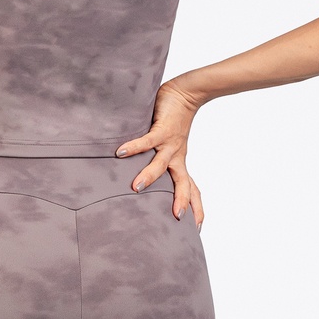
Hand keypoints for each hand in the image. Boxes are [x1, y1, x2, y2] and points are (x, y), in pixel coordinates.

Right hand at [114, 79, 205, 230]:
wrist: (186, 93)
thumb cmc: (175, 116)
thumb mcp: (171, 142)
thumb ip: (159, 155)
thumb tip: (139, 167)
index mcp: (180, 161)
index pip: (191, 188)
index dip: (196, 207)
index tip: (198, 226)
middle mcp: (177, 156)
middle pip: (183, 183)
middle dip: (181, 201)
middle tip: (177, 218)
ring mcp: (170, 143)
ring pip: (161, 164)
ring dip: (149, 176)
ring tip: (135, 188)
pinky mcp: (162, 129)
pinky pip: (147, 141)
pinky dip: (134, 147)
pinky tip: (121, 152)